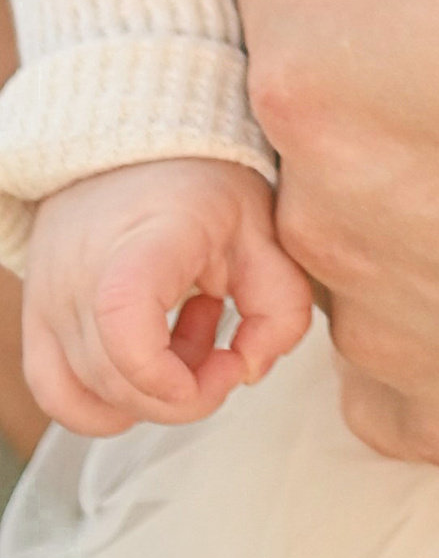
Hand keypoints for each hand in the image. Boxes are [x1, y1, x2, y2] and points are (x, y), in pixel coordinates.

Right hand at [23, 160, 310, 435]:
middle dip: (189, 394)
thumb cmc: (202, 189)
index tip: (223, 368)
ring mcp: (51, 298)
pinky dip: (108, 404)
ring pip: (89, 395)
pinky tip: (151, 366)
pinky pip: (57, 394)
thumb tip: (249, 371)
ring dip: (153, 396)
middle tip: (229, 357)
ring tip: (191, 346)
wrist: (134, 153)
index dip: (166, 372)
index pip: (123, 316)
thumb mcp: (263, 232)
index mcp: (147, 239)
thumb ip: (280, 307)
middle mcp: (83, 271)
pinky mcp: (38, 319)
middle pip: (115, 378)